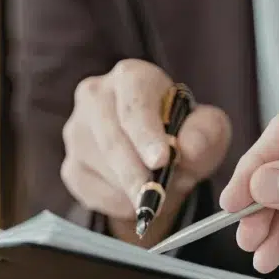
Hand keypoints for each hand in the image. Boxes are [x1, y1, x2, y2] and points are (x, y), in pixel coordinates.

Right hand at [62, 59, 230, 245]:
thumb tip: (188, 148)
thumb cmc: (183, 135)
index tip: (162, 160)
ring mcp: (77, 131)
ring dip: (130, 188)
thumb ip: (205, 134)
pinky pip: (89, 190)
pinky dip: (116, 202)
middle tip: (157, 197)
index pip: (134, 104)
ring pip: (99, 166)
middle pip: (111, 137)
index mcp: (131, 76)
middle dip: (135, 172)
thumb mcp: (207, 131)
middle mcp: (95, 96)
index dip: (146, 134)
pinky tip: (134, 198)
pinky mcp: (70, 165)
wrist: (157, 161)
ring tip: (157, 192)